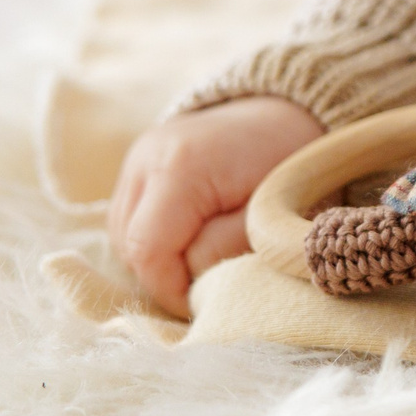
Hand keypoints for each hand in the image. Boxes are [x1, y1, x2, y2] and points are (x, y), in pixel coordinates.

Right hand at [108, 95, 325, 318]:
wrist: (289, 115)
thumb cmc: (291, 165)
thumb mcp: (273, 213)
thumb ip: (226, 249)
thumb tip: (189, 283)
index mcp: (180, 166)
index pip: (148, 252)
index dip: (171, 289)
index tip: (206, 301)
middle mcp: (146, 158)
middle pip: (130, 248)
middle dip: (168, 275)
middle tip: (214, 277)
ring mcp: (136, 159)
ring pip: (124, 238)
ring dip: (161, 258)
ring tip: (208, 251)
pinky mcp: (136, 167)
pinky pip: (129, 223)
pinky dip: (158, 240)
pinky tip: (192, 236)